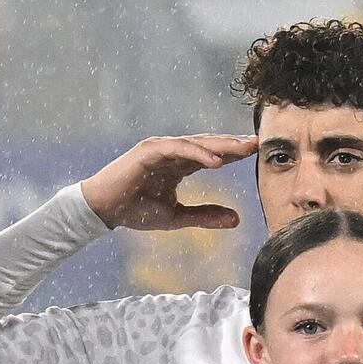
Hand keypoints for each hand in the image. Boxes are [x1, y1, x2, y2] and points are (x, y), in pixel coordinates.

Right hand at [78, 135, 251, 233]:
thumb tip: (236, 220)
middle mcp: (172, 152)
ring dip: (221, 145)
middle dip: (235, 144)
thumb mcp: (176, 216)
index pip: (212, 155)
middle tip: (260, 144)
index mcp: (178, 165)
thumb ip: (204, 215)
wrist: (102, 210)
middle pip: (209, 145)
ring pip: (197, 143)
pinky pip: (179, 148)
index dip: (234, 154)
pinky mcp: (150, 150)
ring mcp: (161, 148)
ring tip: (245, 149)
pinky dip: (199, 153)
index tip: (258, 155)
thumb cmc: (134, 211)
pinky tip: (217, 161)